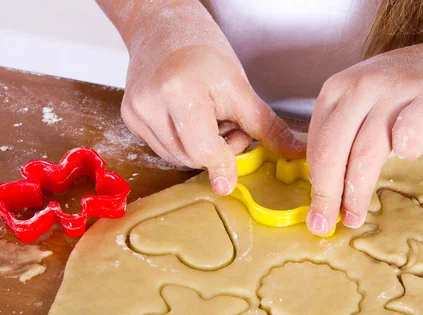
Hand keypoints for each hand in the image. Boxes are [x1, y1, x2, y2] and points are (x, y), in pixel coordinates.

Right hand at [120, 3, 304, 194]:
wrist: (162, 26)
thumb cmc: (202, 49)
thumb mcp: (239, 86)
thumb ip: (264, 126)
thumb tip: (292, 152)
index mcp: (181, 91)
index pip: (203, 150)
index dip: (223, 165)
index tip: (229, 181)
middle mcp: (151, 103)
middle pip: (190, 158)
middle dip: (216, 151)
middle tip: (230, 126)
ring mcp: (136, 111)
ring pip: (175, 157)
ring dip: (198, 148)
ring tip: (209, 118)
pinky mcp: (129, 117)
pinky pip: (162, 147)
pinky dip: (181, 141)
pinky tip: (188, 118)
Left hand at [306, 41, 422, 235]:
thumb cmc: (397, 96)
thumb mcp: (357, 108)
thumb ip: (340, 139)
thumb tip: (323, 190)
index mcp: (335, 91)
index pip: (316, 144)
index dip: (315, 182)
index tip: (316, 210)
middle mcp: (360, 87)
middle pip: (333, 149)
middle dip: (326, 193)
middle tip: (324, 223)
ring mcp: (394, 89)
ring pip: (367, 149)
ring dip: (357, 189)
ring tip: (354, 216)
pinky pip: (412, 127)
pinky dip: (406, 146)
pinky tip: (404, 159)